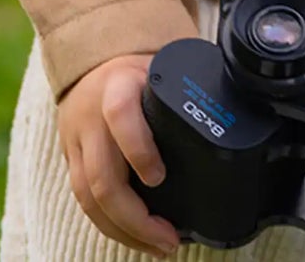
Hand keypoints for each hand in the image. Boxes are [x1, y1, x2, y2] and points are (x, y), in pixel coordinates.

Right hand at [57, 51, 179, 256]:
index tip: (160, 177)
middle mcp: (92, 115)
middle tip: (169, 238)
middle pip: (102, 175)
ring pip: (88, 197)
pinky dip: (109, 225)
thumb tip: (233, 107)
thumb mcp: (161, 68)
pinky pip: (83, 201)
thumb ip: (185, 88)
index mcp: (118, 85)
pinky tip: (134, 237)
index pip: (120, 115)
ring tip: (158, 246)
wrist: (95, 61)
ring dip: (123, 230)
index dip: (138, 149)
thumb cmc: (139, 69)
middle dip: (135, 217)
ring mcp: (77, 140)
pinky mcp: (71, 160)